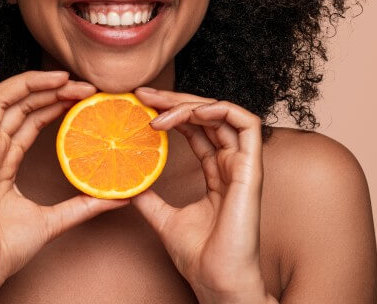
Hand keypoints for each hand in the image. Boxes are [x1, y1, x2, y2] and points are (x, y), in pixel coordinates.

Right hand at [0, 60, 129, 301]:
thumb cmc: (5, 249)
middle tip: (85, 87)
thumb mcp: (56, 220)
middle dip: (52, 90)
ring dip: (29, 82)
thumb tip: (123, 198)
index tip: (86, 96)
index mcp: (5, 160)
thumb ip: (84, 206)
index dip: (56, 102)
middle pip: (20, 103)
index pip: (31, 118)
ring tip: (61, 77)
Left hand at [131, 88, 273, 303]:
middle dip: (174, 100)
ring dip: (190, 103)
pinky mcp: (251, 169)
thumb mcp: (163, 220)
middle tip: (142, 95)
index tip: (139, 106)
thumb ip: (149, 199)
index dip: (170, 113)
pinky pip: (246, 125)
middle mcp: (231, 165)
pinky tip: (192, 112)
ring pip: (223, 114)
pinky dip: (220, 110)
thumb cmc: (199, 258)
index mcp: (216, 173)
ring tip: (159, 107)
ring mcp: (243, 165)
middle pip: (206, 116)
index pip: (195, 129)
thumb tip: (124, 186)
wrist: (216, 282)